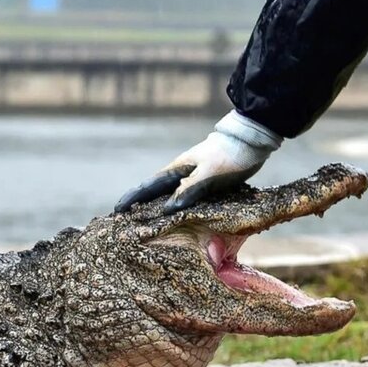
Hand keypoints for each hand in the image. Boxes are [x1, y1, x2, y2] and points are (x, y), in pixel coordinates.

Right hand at [115, 111, 281, 213]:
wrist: (251, 141)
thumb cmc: (229, 155)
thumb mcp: (209, 173)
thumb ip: (189, 190)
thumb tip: (167, 209)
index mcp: (177, 170)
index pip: (148, 187)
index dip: (132, 199)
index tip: (116, 211)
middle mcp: (181, 174)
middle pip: (155, 193)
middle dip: (140, 206)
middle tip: (126, 224)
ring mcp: (193, 178)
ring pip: (170, 197)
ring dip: (158, 209)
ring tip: (147, 226)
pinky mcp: (206, 183)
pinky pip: (186, 200)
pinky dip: (177, 209)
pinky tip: (178, 219)